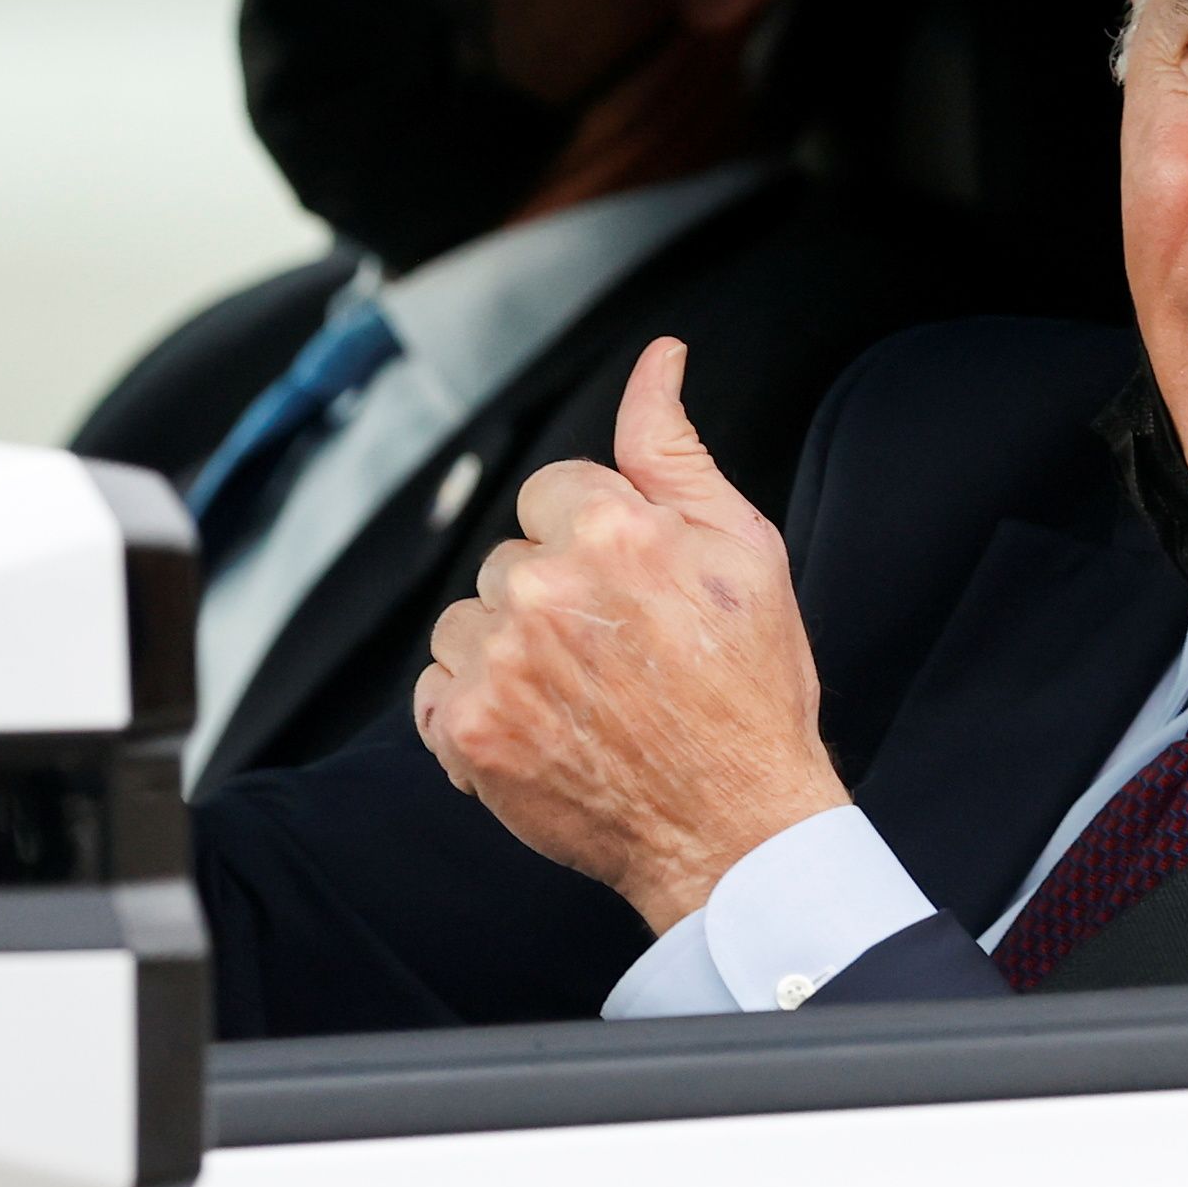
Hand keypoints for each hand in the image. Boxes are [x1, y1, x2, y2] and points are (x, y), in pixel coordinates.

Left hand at [415, 338, 847, 932]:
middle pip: (507, 558)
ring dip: (507, 653)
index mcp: (614, 529)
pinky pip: (437, 692)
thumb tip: (658, 360)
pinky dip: (476, 712)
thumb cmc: (750, 692)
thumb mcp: (744, 549)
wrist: (735, 826)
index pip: (550, 492)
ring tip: (580, 699)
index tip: (630, 593)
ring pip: (466, 623)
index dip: (594, 541)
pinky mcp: (470, 731)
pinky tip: (541, 731)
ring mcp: (501, 663)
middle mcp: (545, 587)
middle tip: (618, 656)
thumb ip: (675, 450)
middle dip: (552, 596)